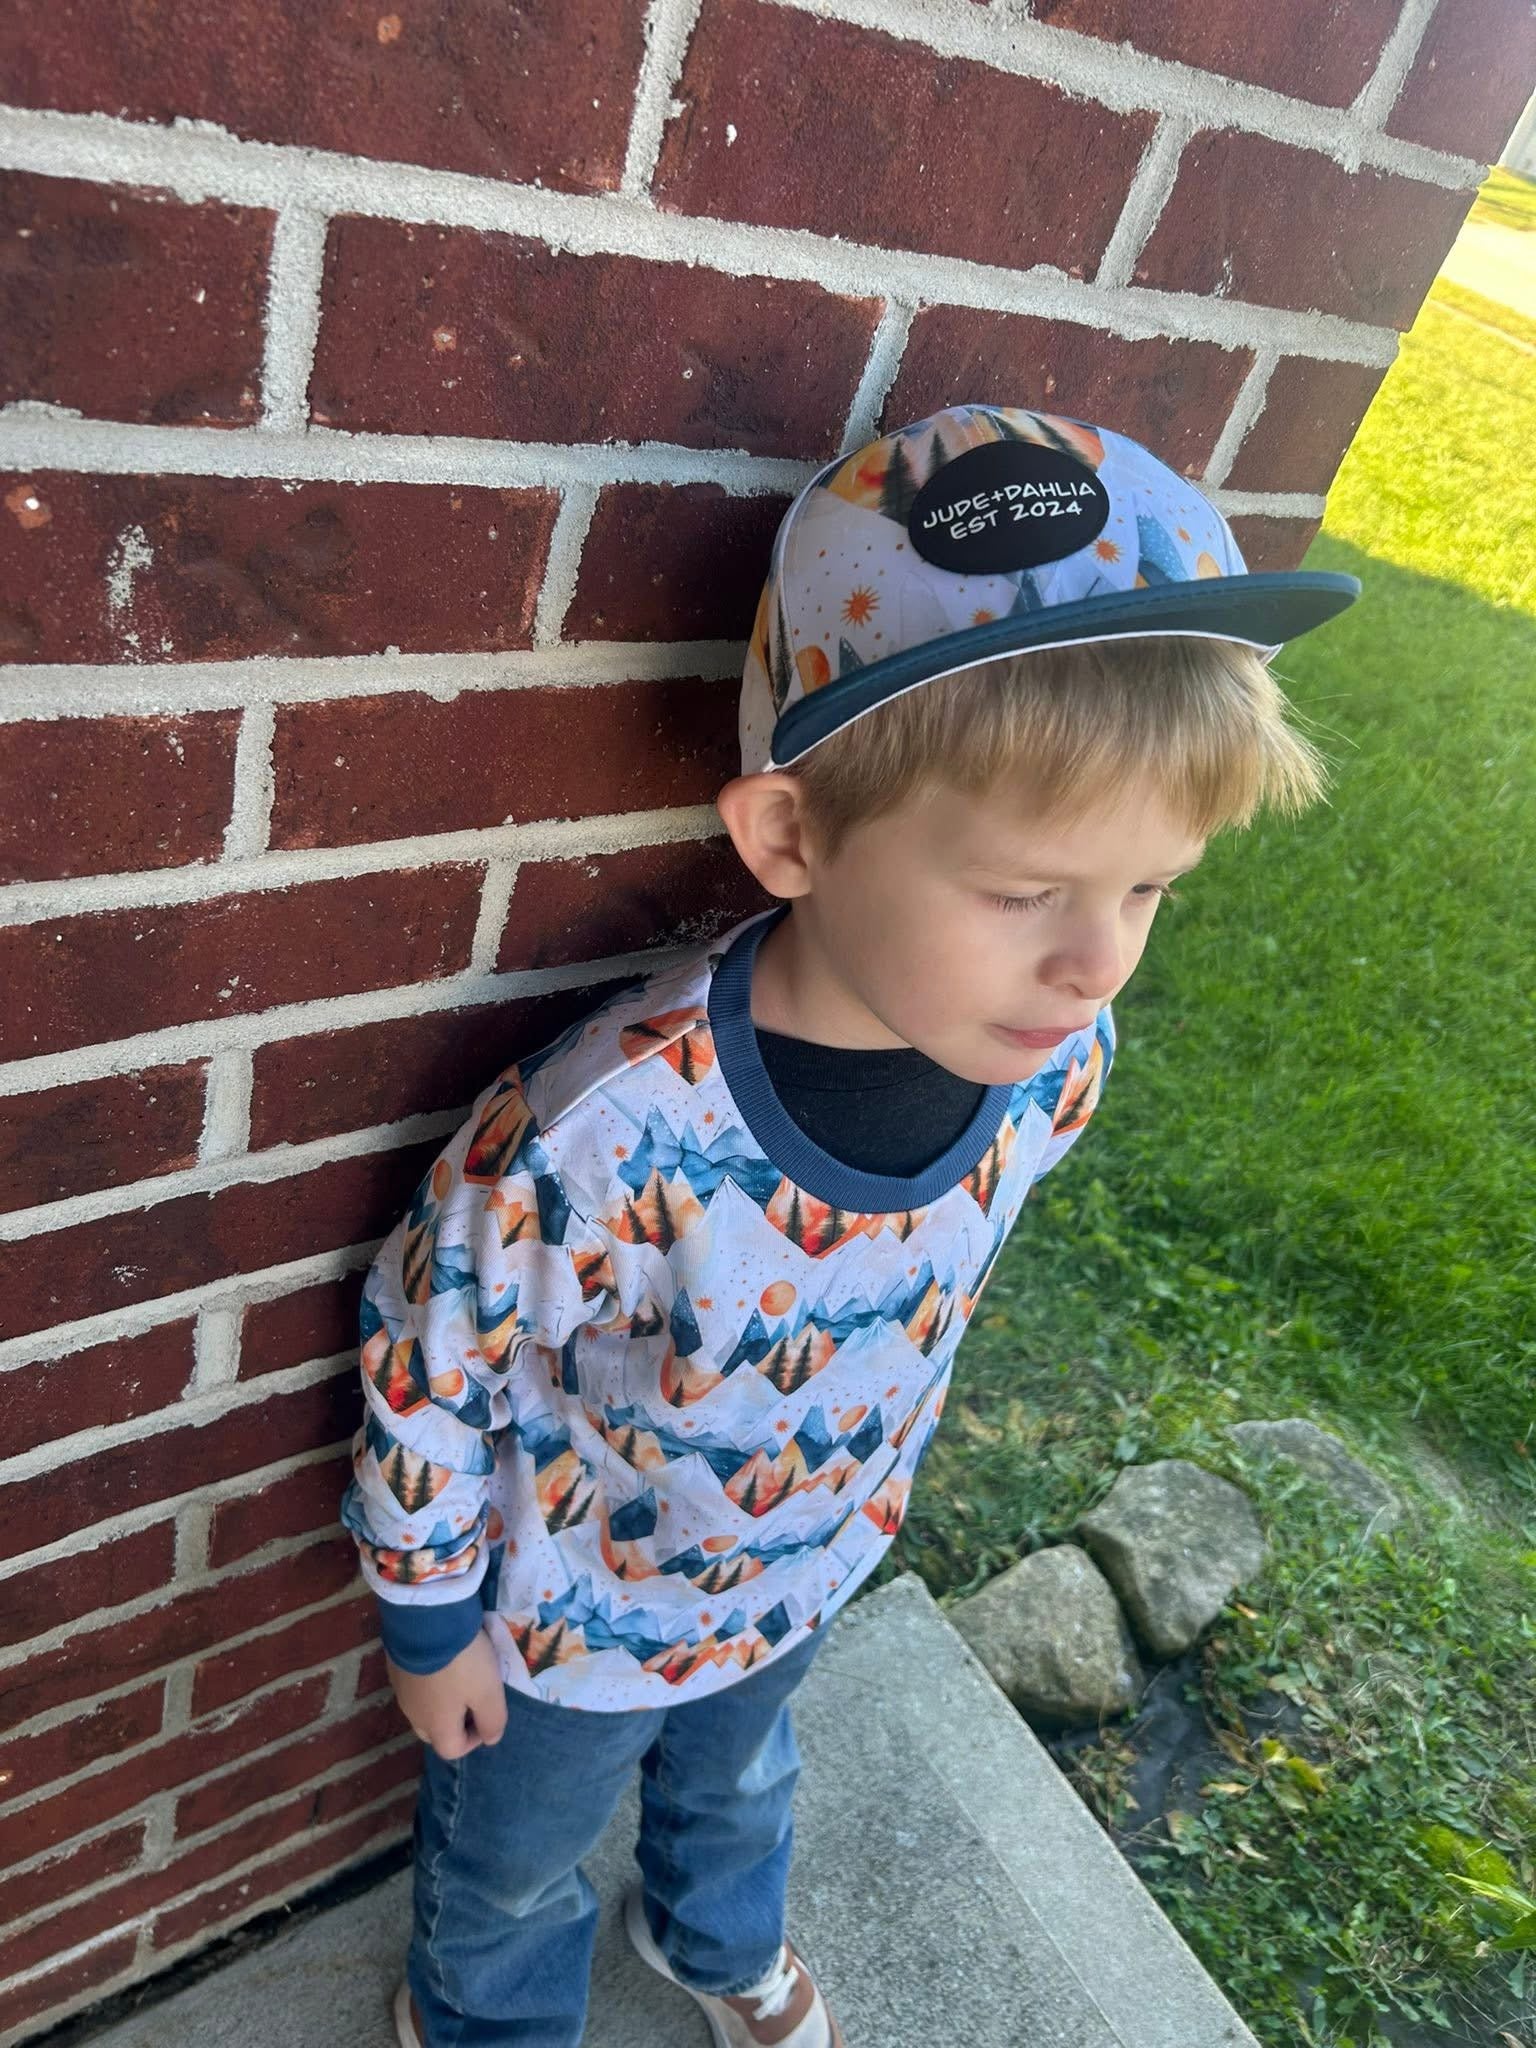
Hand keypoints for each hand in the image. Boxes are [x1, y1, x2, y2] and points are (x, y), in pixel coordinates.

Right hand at [386, 1628, 507, 1759]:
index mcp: (435, 1726)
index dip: (473, 1740)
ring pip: (422, 1707)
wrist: (426, 1619)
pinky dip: (428, 1680)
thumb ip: (493, 1720)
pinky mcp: (395, 1664)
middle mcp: (412, 1713)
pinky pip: (414, 1683)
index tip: (488, 1716)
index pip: (451, 1750)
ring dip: (441, 1700)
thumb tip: (490, 1739)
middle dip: (454, 1724)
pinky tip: (440, 1658)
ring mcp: (400, 1688)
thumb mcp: (489, 1692)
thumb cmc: (462, 1661)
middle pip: (433, 1731)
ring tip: (459, 1676)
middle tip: (473, 1699)